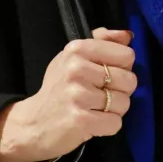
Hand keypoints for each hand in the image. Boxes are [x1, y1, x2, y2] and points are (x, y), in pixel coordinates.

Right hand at [0, 28, 136, 161]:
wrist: (32, 124)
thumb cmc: (58, 88)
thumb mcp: (73, 57)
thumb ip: (102, 41)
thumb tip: (128, 35)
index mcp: (77, 49)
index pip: (127, 54)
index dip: (122, 67)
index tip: (106, 75)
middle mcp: (77, 69)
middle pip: (129, 80)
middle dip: (121, 91)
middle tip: (100, 95)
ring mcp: (78, 95)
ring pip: (124, 102)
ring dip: (114, 110)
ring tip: (95, 109)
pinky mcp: (80, 120)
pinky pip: (115, 123)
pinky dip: (108, 126)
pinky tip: (93, 122)